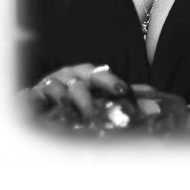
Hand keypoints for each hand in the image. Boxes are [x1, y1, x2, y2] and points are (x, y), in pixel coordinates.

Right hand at [19, 63, 155, 123]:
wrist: (42, 96)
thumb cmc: (76, 92)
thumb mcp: (100, 91)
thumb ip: (125, 94)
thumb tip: (155, 99)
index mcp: (88, 73)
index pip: (102, 74)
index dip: (112, 82)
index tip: (125, 92)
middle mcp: (70, 75)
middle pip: (81, 79)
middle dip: (90, 93)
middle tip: (98, 109)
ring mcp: (51, 83)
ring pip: (61, 89)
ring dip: (69, 101)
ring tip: (78, 116)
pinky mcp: (34, 95)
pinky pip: (36, 97)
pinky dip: (40, 102)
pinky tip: (44, 110)